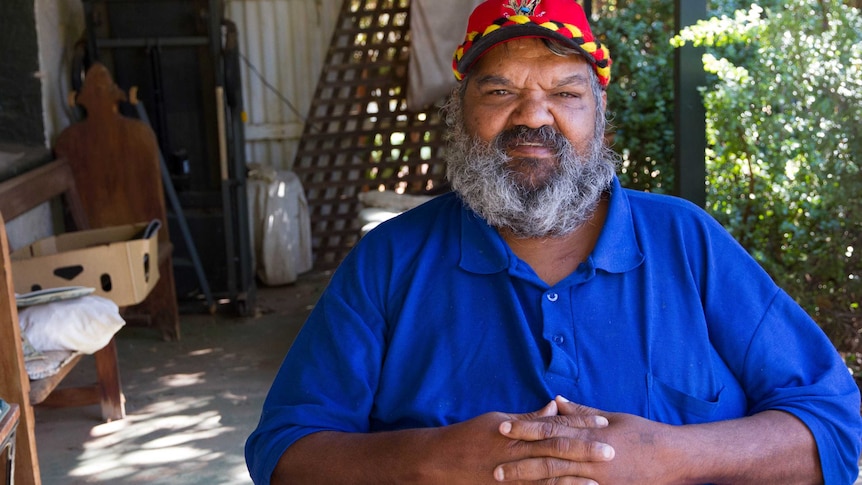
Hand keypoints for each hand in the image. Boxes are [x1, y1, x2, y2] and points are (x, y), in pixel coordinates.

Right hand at [426, 399, 613, 484]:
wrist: (441, 462)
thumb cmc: (470, 436)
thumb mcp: (499, 419)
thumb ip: (529, 417)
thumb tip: (555, 406)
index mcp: (517, 433)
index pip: (554, 427)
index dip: (579, 425)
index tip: (602, 424)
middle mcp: (517, 453)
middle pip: (557, 451)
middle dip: (585, 451)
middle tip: (612, 451)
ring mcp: (513, 476)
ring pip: (549, 477)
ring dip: (575, 478)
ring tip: (599, 480)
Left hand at [496, 396, 677, 483]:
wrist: (673, 459)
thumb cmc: (642, 434)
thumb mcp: (611, 417)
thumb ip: (580, 412)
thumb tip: (554, 400)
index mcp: (590, 434)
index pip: (551, 429)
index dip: (525, 428)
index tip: (503, 427)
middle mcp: (591, 457)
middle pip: (549, 459)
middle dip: (520, 463)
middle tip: (495, 466)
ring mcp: (598, 479)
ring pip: (558, 481)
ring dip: (531, 483)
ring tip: (508, 484)